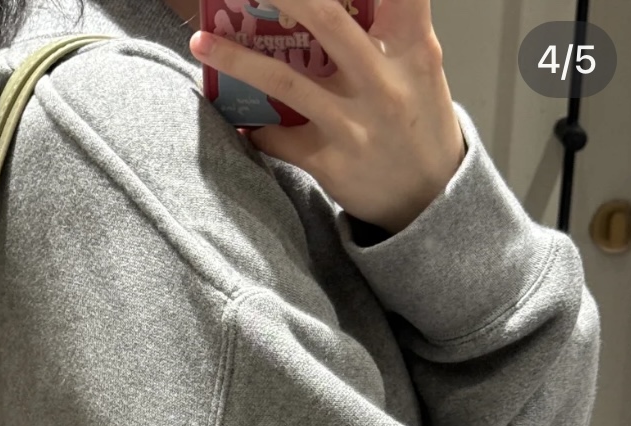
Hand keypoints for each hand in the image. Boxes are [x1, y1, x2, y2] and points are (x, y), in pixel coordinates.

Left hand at [189, 0, 466, 234]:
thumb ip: (390, 30)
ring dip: (236, 59)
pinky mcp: (331, 163)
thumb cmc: (418, 123)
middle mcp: (384, 83)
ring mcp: (355, 125)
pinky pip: (278, 140)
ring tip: (201, 43)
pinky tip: (241, 120)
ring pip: (286, 83)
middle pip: (326, 19)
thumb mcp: (419, 68)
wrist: (428, 201)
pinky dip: (254, 128)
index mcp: (413, 49)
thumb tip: (341, 2)